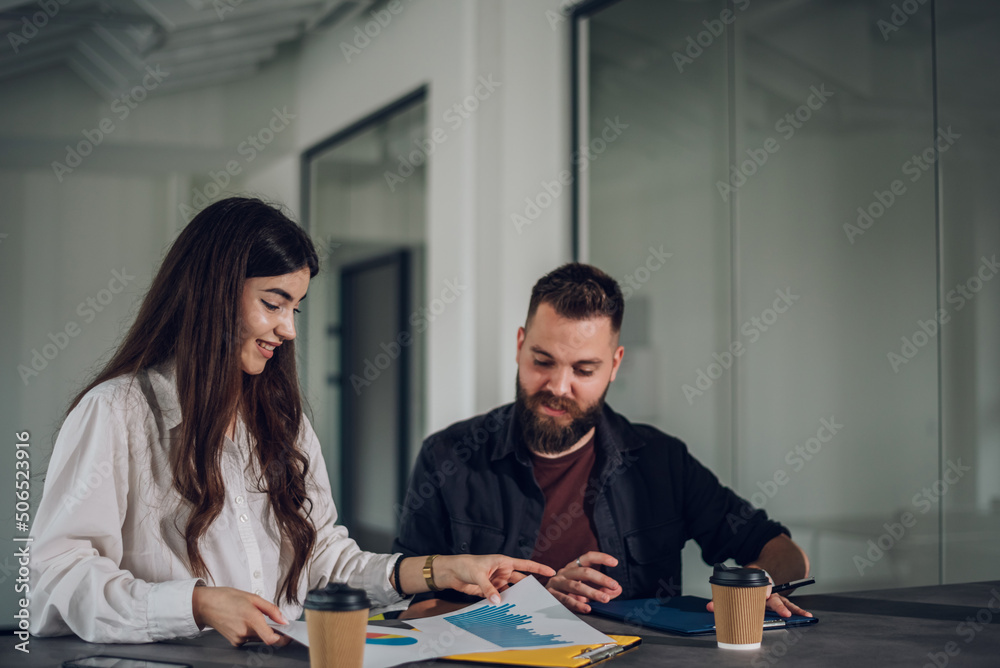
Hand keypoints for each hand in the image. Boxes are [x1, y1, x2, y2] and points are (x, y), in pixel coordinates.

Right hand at [192, 586, 291, 646]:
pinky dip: (252, 631)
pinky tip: (245, 621)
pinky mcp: (235, 642)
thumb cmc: (226, 598)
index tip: (289, 635)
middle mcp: (245, 632)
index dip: (283, 639)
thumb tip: (283, 620)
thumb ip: (271, 609)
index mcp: (251, 618)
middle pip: (267, 638)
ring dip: (261, 630)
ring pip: (259, 638)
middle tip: (271, 618)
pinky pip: (250, 639)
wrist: (206, 605)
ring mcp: (239, 639)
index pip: (271, 638)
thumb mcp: (253, 597)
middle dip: (272, 630)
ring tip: (252, 616)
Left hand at [431, 554, 555, 602]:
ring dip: (515, 598)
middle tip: (539, 598)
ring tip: (525, 608)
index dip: (539, 568)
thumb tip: (498, 601)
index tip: (551, 572)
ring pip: (511, 591)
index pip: (525, 565)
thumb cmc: (465, 565)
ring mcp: (497, 581)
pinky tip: (509, 610)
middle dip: (529, 588)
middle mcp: (502, 572)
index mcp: (503, 562)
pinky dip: (504, 603)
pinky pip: (500, 597)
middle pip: (520, 581)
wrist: (451, 572)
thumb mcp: (478, 575)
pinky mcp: (490, 590)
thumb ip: (488, 589)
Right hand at [545, 551, 622, 613]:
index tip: (615, 562)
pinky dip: (577, 604)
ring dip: (592, 592)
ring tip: (605, 599)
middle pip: (584, 572)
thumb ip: (602, 588)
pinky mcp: (551, 595)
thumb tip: (617, 589)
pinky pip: (565, 599)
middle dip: (601, 578)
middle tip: (614, 585)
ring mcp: (557, 583)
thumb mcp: (585, 588)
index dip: (601, 558)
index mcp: (572, 567)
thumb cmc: (567, 592)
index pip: (587, 557)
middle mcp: (564, 572)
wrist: (540, 598)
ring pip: (575, 586)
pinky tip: (587, 608)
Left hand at [705, 590, 812, 618]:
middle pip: (775, 598)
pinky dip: (798, 610)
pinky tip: (807, 615)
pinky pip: (790, 606)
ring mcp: (775, 596)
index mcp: (757, 584)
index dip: (765, 589)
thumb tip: (710, 605)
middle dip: (780, 606)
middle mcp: (768, 590)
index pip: (762, 586)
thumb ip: (724, 594)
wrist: (760, 571)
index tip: (767, 593)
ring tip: (804, 615)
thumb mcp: (737, 582)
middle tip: (785, 613)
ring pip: (786, 602)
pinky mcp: (779, 601)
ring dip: (794, 609)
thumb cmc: (747, 580)